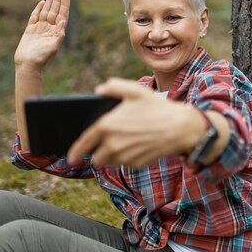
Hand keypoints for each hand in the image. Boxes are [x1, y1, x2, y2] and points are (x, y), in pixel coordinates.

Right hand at [14, 0, 69, 69]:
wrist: (27, 64)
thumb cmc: (41, 57)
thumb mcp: (53, 46)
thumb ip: (59, 34)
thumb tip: (63, 21)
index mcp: (56, 31)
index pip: (62, 15)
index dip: (64, 4)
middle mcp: (49, 28)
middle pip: (54, 11)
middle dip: (57, 0)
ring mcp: (40, 28)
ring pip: (45, 11)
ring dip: (50, 2)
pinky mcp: (30, 29)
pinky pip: (35, 16)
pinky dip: (38, 9)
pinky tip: (42, 2)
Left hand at [67, 78, 203, 167]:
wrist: (179, 127)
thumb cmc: (157, 107)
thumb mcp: (135, 91)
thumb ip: (113, 87)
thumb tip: (98, 90)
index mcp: (107, 126)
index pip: (83, 143)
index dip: (75, 151)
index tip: (71, 157)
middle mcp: (112, 144)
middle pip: (95, 157)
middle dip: (98, 152)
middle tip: (108, 144)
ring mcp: (124, 156)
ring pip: (109, 162)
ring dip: (112, 156)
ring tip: (125, 142)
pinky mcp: (135, 164)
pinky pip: (124, 164)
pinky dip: (127, 158)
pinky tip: (138, 145)